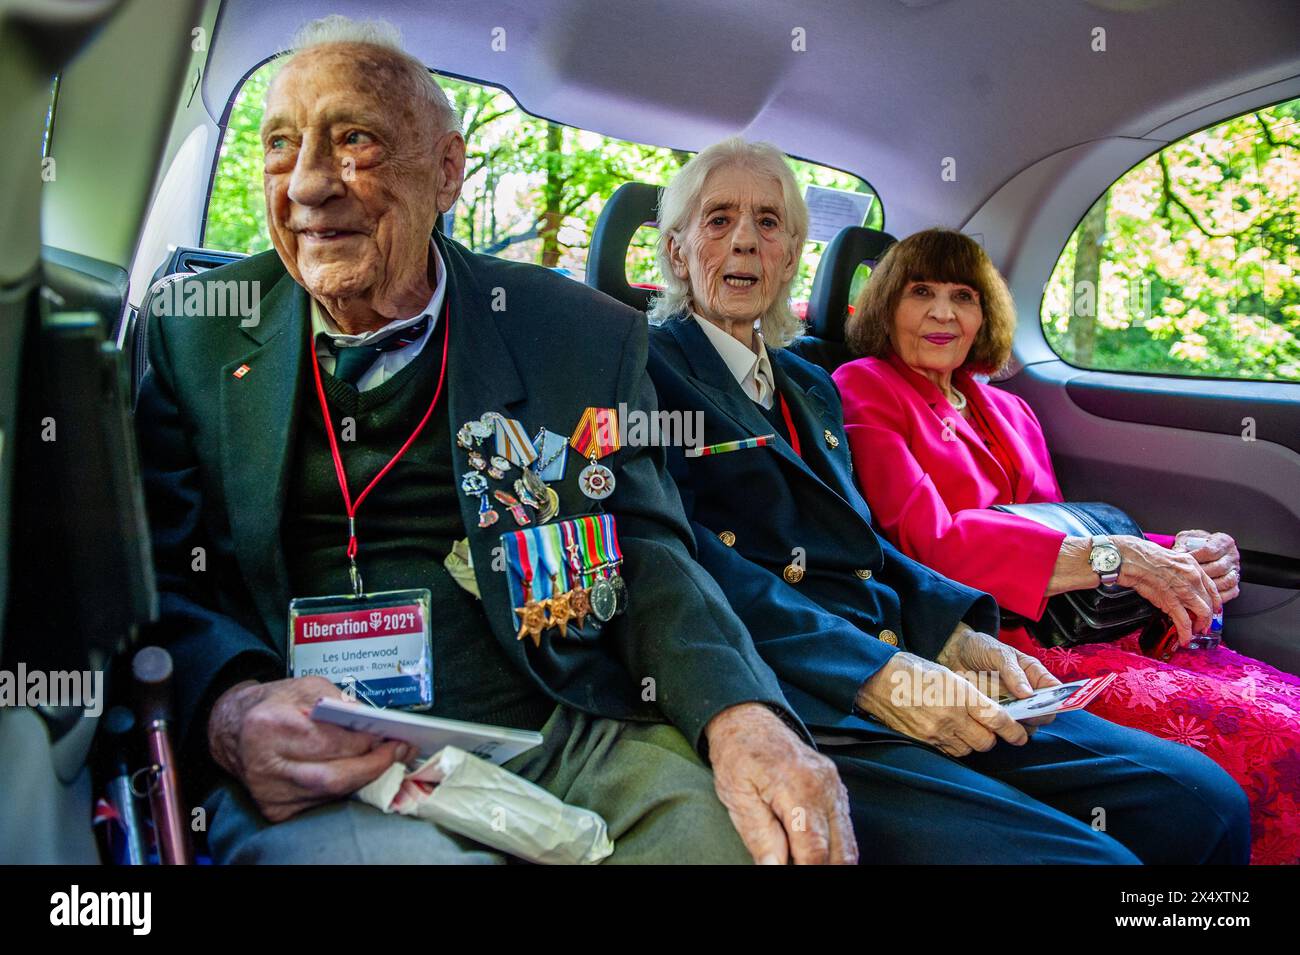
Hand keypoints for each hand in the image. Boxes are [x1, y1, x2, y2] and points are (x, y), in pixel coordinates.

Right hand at [208, 676, 412, 822]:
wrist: (234, 729)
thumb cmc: (273, 705)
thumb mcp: (304, 687)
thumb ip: (339, 699)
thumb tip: (371, 721)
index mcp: (269, 727)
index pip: (327, 742)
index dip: (364, 742)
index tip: (391, 736)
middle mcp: (265, 765)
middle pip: (332, 776)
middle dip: (373, 765)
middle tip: (399, 752)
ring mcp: (269, 792)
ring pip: (330, 794)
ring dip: (364, 778)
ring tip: (387, 761)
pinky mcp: (275, 809)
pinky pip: (322, 803)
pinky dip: (346, 789)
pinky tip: (361, 774)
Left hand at [704, 702, 855, 864]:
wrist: (748, 721)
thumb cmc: (738, 756)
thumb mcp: (737, 797)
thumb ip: (760, 837)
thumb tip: (775, 869)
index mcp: (798, 789)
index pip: (815, 850)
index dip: (806, 871)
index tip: (789, 873)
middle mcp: (825, 787)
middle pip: (839, 851)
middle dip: (821, 867)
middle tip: (794, 865)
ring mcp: (834, 786)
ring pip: (848, 842)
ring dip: (829, 860)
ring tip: (800, 859)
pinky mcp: (836, 787)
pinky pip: (845, 826)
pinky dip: (833, 845)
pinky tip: (809, 850)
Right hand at [856, 644, 1031, 756]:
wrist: (876, 680)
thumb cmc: (911, 670)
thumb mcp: (947, 674)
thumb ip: (971, 694)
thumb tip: (991, 712)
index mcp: (960, 694)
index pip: (997, 720)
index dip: (1014, 730)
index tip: (1020, 734)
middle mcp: (950, 716)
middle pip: (986, 741)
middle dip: (992, 737)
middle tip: (989, 728)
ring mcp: (935, 732)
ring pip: (968, 749)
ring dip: (972, 742)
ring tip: (964, 727)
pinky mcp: (923, 742)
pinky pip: (949, 751)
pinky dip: (954, 744)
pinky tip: (947, 731)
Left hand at [936, 623, 1060, 732]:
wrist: (954, 654)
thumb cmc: (980, 648)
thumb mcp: (998, 653)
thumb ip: (1012, 671)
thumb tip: (1028, 693)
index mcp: (1034, 674)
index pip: (1056, 692)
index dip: (1057, 701)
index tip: (1045, 705)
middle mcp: (1027, 693)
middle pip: (1044, 714)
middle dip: (1036, 716)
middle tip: (1020, 712)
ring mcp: (1013, 705)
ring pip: (1026, 725)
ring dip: (1018, 725)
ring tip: (1003, 715)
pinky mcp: (996, 714)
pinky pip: (1005, 728)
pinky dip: (1001, 728)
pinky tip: (990, 719)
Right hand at [1115, 535, 1221, 645]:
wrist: (1127, 557)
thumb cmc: (1140, 555)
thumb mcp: (1167, 558)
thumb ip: (1176, 571)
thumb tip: (1176, 584)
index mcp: (1191, 564)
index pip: (1212, 587)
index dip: (1214, 602)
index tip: (1213, 609)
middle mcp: (1192, 577)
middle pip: (1209, 602)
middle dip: (1207, 617)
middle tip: (1203, 624)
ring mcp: (1183, 589)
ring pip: (1202, 612)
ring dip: (1200, 626)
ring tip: (1195, 633)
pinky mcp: (1170, 600)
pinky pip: (1184, 620)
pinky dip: (1186, 632)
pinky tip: (1184, 638)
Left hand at [1174, 529, 1240, 601]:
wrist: (1201, 550)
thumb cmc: (1194, 544)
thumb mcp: (1188, 539)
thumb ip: (1183, 544)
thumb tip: (1178, 552)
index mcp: (1224, 541)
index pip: (1210, 551)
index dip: (1195, 557)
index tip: (1183, 560)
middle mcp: (1232, 556)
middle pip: (1219, 567)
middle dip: (1200, 573)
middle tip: (1186, 577)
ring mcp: (1235, 570)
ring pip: (1227, 581)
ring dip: (1210, 587)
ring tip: (1195, 587)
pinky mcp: (1235, 583)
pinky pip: (1231, 592)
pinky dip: (1219, 596)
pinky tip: (1205, 596)